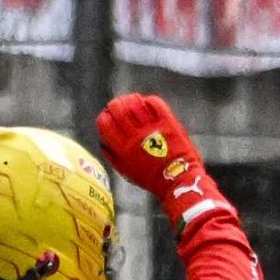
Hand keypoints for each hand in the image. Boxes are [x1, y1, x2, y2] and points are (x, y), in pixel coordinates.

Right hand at [93, 94, 212, 215]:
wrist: (177, 179)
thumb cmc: (150, 177)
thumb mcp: (125, 171)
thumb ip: (111, 155)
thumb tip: (102, 140)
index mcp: (122, 148)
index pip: (104, 122)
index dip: (104, 116)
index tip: (108, 116)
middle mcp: (134, 136)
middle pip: (117, 108)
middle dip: (116, 104)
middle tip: (120, 105)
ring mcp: (151, 128)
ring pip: (135, 103)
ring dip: (132, 99)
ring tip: (134, 101)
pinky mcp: (167, 123)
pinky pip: (155, 103)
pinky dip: (149, 101)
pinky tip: (149, 104)